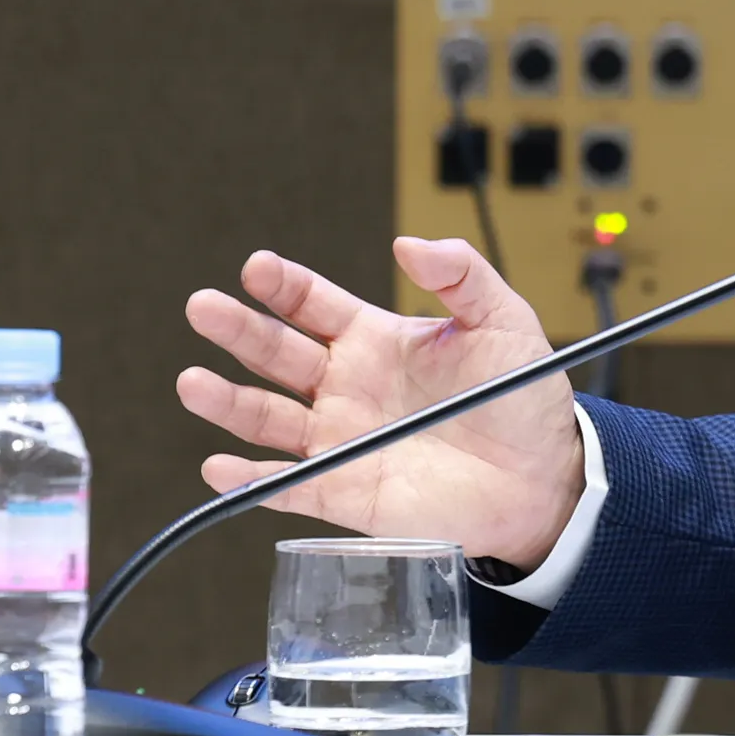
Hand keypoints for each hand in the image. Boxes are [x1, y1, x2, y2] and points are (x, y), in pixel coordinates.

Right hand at [177, 237, 584, 571]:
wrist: (541, 475)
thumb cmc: (521, 396)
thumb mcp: (503, 320)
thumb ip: (463, 275)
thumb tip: (410, 243)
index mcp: (376, 341)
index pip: (314, 306)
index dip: (283, 286)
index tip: (257, 267)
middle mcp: (346, 387)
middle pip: (276, 354)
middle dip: (239, 330)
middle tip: (204, 307)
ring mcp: (340, 440)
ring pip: (266, 418)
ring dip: (227, 402)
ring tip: (193, 382)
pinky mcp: (344, 492)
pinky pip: (287, 486)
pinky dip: (249, 479)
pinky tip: (221, 465)